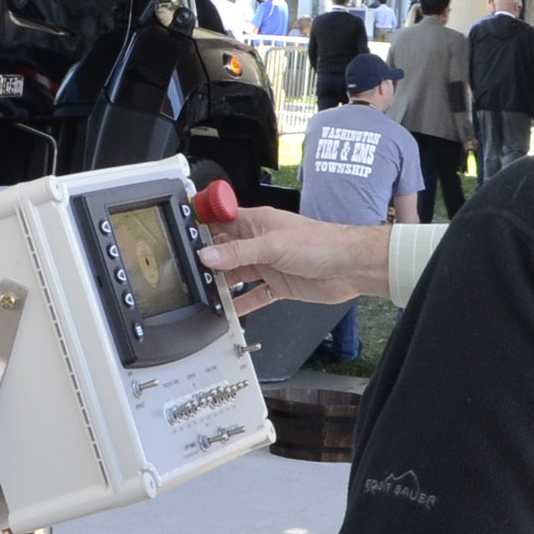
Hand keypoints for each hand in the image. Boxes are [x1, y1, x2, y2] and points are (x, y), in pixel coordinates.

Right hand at [198, 205, 392, 311]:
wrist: (351, 267)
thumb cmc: (322, 243)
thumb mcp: (273, 245)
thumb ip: (239, 253)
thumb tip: (208, 254)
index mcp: (257, 223)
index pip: (222, 221)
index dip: (203, 226)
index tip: (182, 235)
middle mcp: (260, 242)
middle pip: (225, 251)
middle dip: (208, 261)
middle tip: (189, 273)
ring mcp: (269, 265)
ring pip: (237, 275)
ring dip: (222, 285)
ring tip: (204, 294)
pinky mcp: (279, 285)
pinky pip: (254, 295)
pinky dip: (242, 304)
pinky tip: (229, 311)